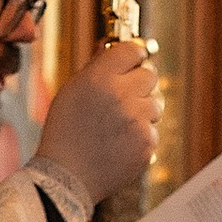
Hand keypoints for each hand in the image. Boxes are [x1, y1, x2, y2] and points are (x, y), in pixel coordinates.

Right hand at [37, 42, 159, 204]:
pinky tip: (120, 142)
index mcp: (99, 78)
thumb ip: (95, 67)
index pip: (132, 50)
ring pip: (156, 103)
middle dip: (140, 83)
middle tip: (126, 95)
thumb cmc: (65, 132)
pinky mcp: (146, 143)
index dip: (134, 55)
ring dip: (142, 110)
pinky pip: (153, 129)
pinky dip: (140, 135)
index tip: (134, 60)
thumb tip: (110, 45)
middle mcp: (121, 95)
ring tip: (119, 124)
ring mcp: (136, 120)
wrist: (67, 176)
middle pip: (150, 75)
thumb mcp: (71, 91)